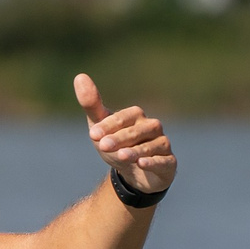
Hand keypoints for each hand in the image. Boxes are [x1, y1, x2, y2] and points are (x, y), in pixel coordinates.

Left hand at [75, 73, 174, 194]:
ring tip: (121, 155)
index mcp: (136, 116)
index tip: (92, 134)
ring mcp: (162, 144)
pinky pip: (164, 161)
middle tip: (103, 145)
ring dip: (136, 151)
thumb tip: (80, 76)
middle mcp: (152, 127)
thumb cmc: (115, 144)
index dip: (108, 125)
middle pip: (136, 132)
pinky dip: (154, 162)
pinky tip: (142, 163)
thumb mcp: (100, 126)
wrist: (132, 172)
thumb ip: (91, 105)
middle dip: (119, 138)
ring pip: (150, 146)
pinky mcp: (169, 163)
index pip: (122, 118)